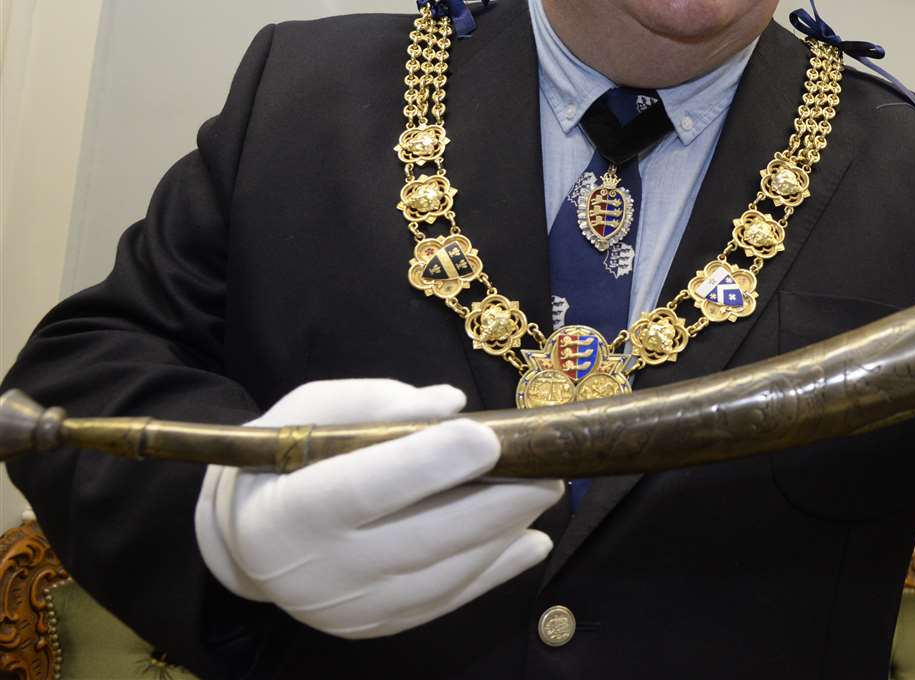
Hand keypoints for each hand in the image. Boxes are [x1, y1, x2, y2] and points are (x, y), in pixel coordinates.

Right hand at [194, 379, 563, 637]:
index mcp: (285, 513)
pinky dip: (494, 571)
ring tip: (547, 493)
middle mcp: (316, 573)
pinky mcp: (375, 628)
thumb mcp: (310, 411)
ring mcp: (348, 610)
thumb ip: (376, 404)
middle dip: (495, 505)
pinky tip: (531, 540)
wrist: (245, 539)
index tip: (488, 437)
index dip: (428, 465)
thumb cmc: (283, 457)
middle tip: (551, 470)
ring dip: (504, 536)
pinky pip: (445, 600)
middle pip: (419, 540)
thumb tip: (451, 404)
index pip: (363, 489)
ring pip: (442, 576)